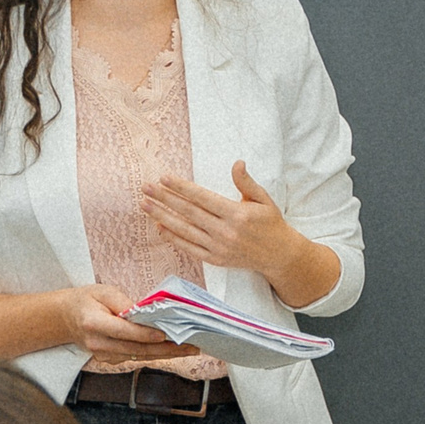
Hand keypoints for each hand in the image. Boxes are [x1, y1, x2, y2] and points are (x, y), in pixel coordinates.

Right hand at [61, 284, 191, 359]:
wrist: (65, 318)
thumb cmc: (86, 301)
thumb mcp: (103, 291)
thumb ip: (124, 302)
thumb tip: (146, 312)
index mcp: (94, 323)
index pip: (124, 332)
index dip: (146, 334)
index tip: (165, 334)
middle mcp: (98, 343)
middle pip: (136, 349)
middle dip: (166, 349)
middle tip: (190, 346)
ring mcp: (103, 355)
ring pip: (139, 357)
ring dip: (165, 354)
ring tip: (189, 349)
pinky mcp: (109, 360)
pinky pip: (135, 358)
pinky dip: (154, 354)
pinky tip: (172, 350)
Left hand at [143, 163, 308, 287]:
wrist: (279, 255)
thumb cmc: (271, 223)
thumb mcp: (263, 199)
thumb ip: (246, 182)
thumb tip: (237, 163)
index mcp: (237, 214)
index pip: (202, 198)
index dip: (181, 187)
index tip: (164, 178)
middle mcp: (225, 231)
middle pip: (188, 212)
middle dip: (164, 198)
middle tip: (146, 188)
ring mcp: (218, 247)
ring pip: (184, 230)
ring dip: (162, 216)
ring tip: (145, 205)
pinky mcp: (215, 259)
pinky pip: (189, 247)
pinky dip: (173, 237)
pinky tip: (160, 226)